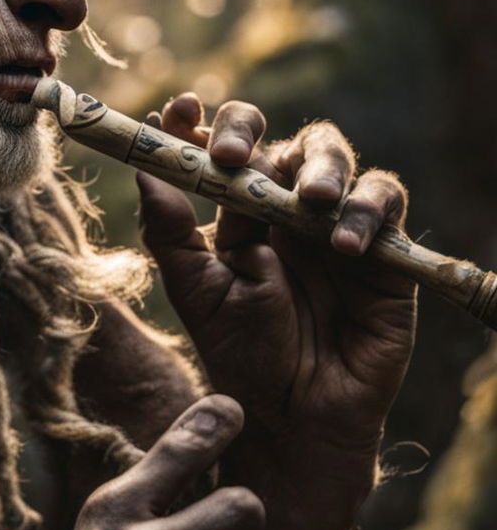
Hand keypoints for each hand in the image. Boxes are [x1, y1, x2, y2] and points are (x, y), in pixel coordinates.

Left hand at [134, 94, 417, 529]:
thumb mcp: (197, 294)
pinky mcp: (383, 248)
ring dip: (320, 168)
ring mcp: (336, 225)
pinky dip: (364, 212)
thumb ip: (170, 233)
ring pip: (335, 158)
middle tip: (232, 156)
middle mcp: (288, 211)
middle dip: (254, 133)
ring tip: (308, 202)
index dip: (203, 121)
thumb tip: (145, 169)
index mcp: (239, 215)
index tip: (179, 110)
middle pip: (280, 140)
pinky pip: (384, 200)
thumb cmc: (244, 358)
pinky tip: (343, 247)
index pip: (226, 149)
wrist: (295, 418)